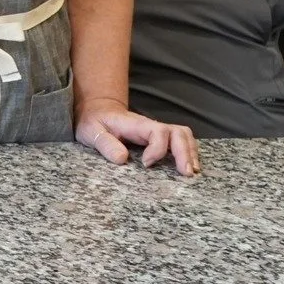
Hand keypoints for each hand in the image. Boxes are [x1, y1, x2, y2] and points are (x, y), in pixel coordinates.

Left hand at [76, 98, 200, 175]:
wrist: (97, 110)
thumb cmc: (94, 121)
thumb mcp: (91, 131)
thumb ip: (105, 144)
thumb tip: (122, 159)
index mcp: (135, 124)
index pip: (157, 132)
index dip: (157, 149)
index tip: (146, 164)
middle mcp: (150, 126)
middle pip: (178, 132)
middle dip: (185, 152)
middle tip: (186, 173)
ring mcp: (157, 131)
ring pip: (183, 135)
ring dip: (191, 152)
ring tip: (191, 171)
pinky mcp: (159, 138)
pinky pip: (180, 141)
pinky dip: (188, 152)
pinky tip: (188, 166)